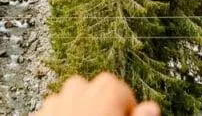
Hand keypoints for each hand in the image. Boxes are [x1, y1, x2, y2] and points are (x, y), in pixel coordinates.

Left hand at [36, 73, 159, 115]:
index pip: (119, 89)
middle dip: (100, 105)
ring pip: (68, 97)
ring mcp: (53, 104)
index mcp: (104, 95)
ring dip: (76, 110)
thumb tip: (152, 108)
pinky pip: (49, 112)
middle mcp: (77, 92)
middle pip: (92, 89)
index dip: (125, 108)